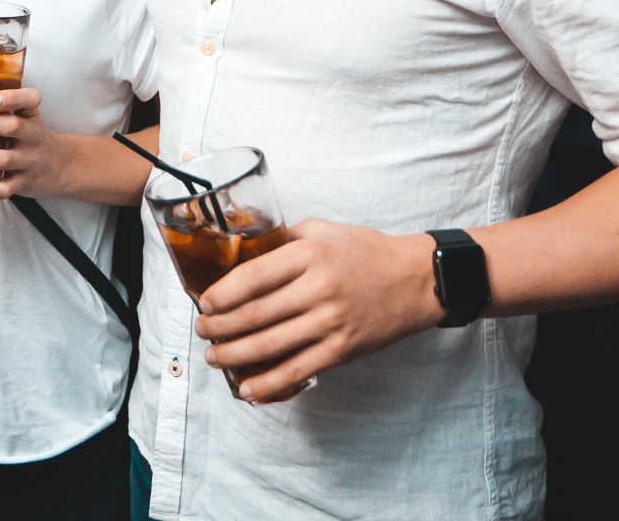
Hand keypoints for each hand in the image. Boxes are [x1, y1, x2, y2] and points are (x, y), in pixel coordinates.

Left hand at [0, 87, 71, 200]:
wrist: (60, 166)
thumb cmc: (31, 137)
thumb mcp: (26, 117)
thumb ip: (2, 108)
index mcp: (31, 116)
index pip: (29, 100)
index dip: (12, 98)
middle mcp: (32, 137)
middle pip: (10, 128)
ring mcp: (28, 162)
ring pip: (2, 159)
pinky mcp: (22, 184)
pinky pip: (3, 188)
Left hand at [194, 220, 440, 402]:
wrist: (417, 280)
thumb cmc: (367, 252)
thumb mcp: (324, 230)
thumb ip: (285, 240)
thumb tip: (245, 252)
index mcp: (310, 254)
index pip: (253, 276)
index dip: (223, 293)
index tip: (205, 301)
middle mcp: (318, 288)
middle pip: (256, 313)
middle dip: (220, 326)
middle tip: (202, 331)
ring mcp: (331, 322)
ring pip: (271, 344)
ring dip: (235, 354)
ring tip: (214, 356)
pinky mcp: (342, 349)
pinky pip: (298, 369)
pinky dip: (269, 382)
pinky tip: (248, 387)